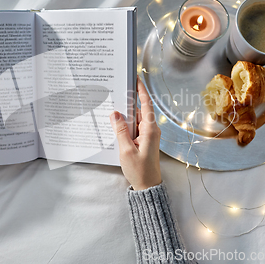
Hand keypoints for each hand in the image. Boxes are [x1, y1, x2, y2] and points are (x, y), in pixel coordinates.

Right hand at [109, 76, 161, 190]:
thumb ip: (120, 130)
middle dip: (128, 101)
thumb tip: (115, 114)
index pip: (146, 104)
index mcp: (150, 130)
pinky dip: (126, 124)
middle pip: (139, 109)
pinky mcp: (143, 140)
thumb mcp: (126, 150)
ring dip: (125, 114)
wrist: (148, 186)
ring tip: (113, 106)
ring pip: (135, 118)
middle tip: (117, 90)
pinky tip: (116, 123)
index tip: (136, 78)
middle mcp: (151, 130)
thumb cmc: (140, 171)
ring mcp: (148, 135)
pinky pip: (134, 127)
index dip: (141, 90)